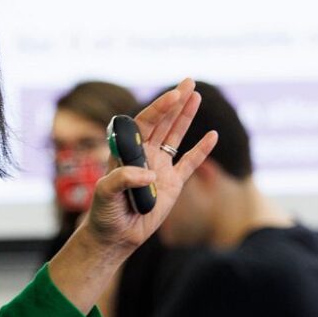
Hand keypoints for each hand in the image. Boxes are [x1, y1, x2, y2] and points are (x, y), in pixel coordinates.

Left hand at [81, 78, 220, 248]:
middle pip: (163, 121)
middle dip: (176, 101)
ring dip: (186, 116)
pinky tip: (212, 136)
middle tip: (189, 81)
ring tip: (197, 95)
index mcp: (128, 151)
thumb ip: (122, 179)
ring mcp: (161, 167)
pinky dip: (202, 150)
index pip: (145, 122)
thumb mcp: (105, 194)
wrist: (116, 235)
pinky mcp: (173, 184)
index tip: (173, 95)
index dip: (159, 107)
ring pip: (176, 135)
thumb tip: (149, 173)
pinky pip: (190, 163)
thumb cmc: (105, 212)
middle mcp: (145, 154)